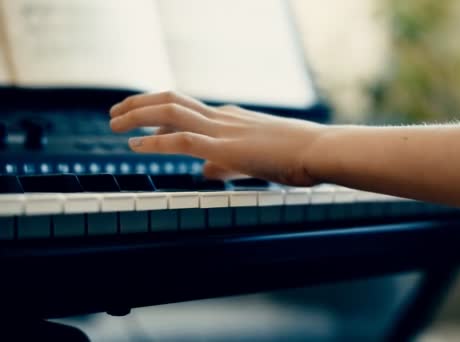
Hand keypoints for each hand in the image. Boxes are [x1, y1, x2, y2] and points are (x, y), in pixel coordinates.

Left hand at [109, 91, 327, 185]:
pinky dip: (154, 141)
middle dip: (140, 103)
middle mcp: (223, 117)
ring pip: (170, 112)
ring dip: (138, 115)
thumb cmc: (299, 156)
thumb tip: (206, 172)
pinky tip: (136, 145)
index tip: (143, 124)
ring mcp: (224, 129)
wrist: (321, 150)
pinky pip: (181, 140)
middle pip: (172, 99)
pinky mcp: (226, 147)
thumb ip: (227, 164)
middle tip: (116, 112)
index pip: (188, 109)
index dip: (160, 115)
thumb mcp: (257, 159)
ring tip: (115, 123)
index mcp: (233, 117)